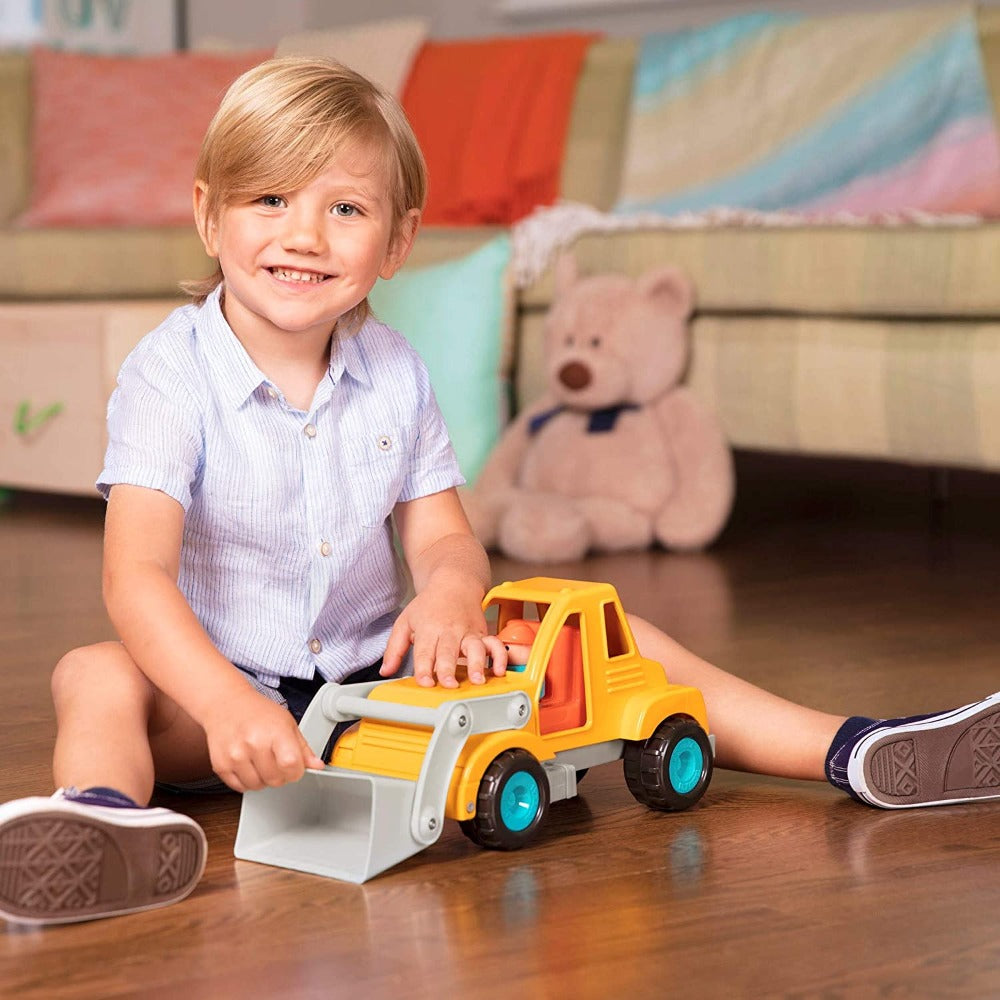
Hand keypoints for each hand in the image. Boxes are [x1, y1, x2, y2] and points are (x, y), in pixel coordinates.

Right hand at [202, 688, 324, 791]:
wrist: (225, 703)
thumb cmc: (257, 711)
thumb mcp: (287, 722)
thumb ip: (303, 747)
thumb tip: (317, 765)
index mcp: (275, 732)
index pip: (292, 765)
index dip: (297, 771)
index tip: (295, 766)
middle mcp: (254, 744)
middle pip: (275, 780)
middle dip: (280, 775)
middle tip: (276, 761)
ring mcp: (235, 755)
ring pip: (258, 786)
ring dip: (263, 779)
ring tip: (261, 761)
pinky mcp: (221, 764)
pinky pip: (240, 787)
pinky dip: (246, 781)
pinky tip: (248, 764)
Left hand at [381, 581, 507, 688]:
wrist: (455, 583)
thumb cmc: (429, 605)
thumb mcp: (405, 622)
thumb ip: (394, 648)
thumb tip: (386, 671)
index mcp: (428, 629)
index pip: (425, 652)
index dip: (424, 668)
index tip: (424, 682)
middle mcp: (449, 631)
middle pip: (449, 651)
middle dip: (449, 668)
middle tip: (449, 684)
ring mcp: (468, 632)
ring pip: (475, 648)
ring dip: (477, 664)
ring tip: (477, 680)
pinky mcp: (482, 634)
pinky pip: (495, 645)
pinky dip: (499, 657)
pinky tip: (498, 670)